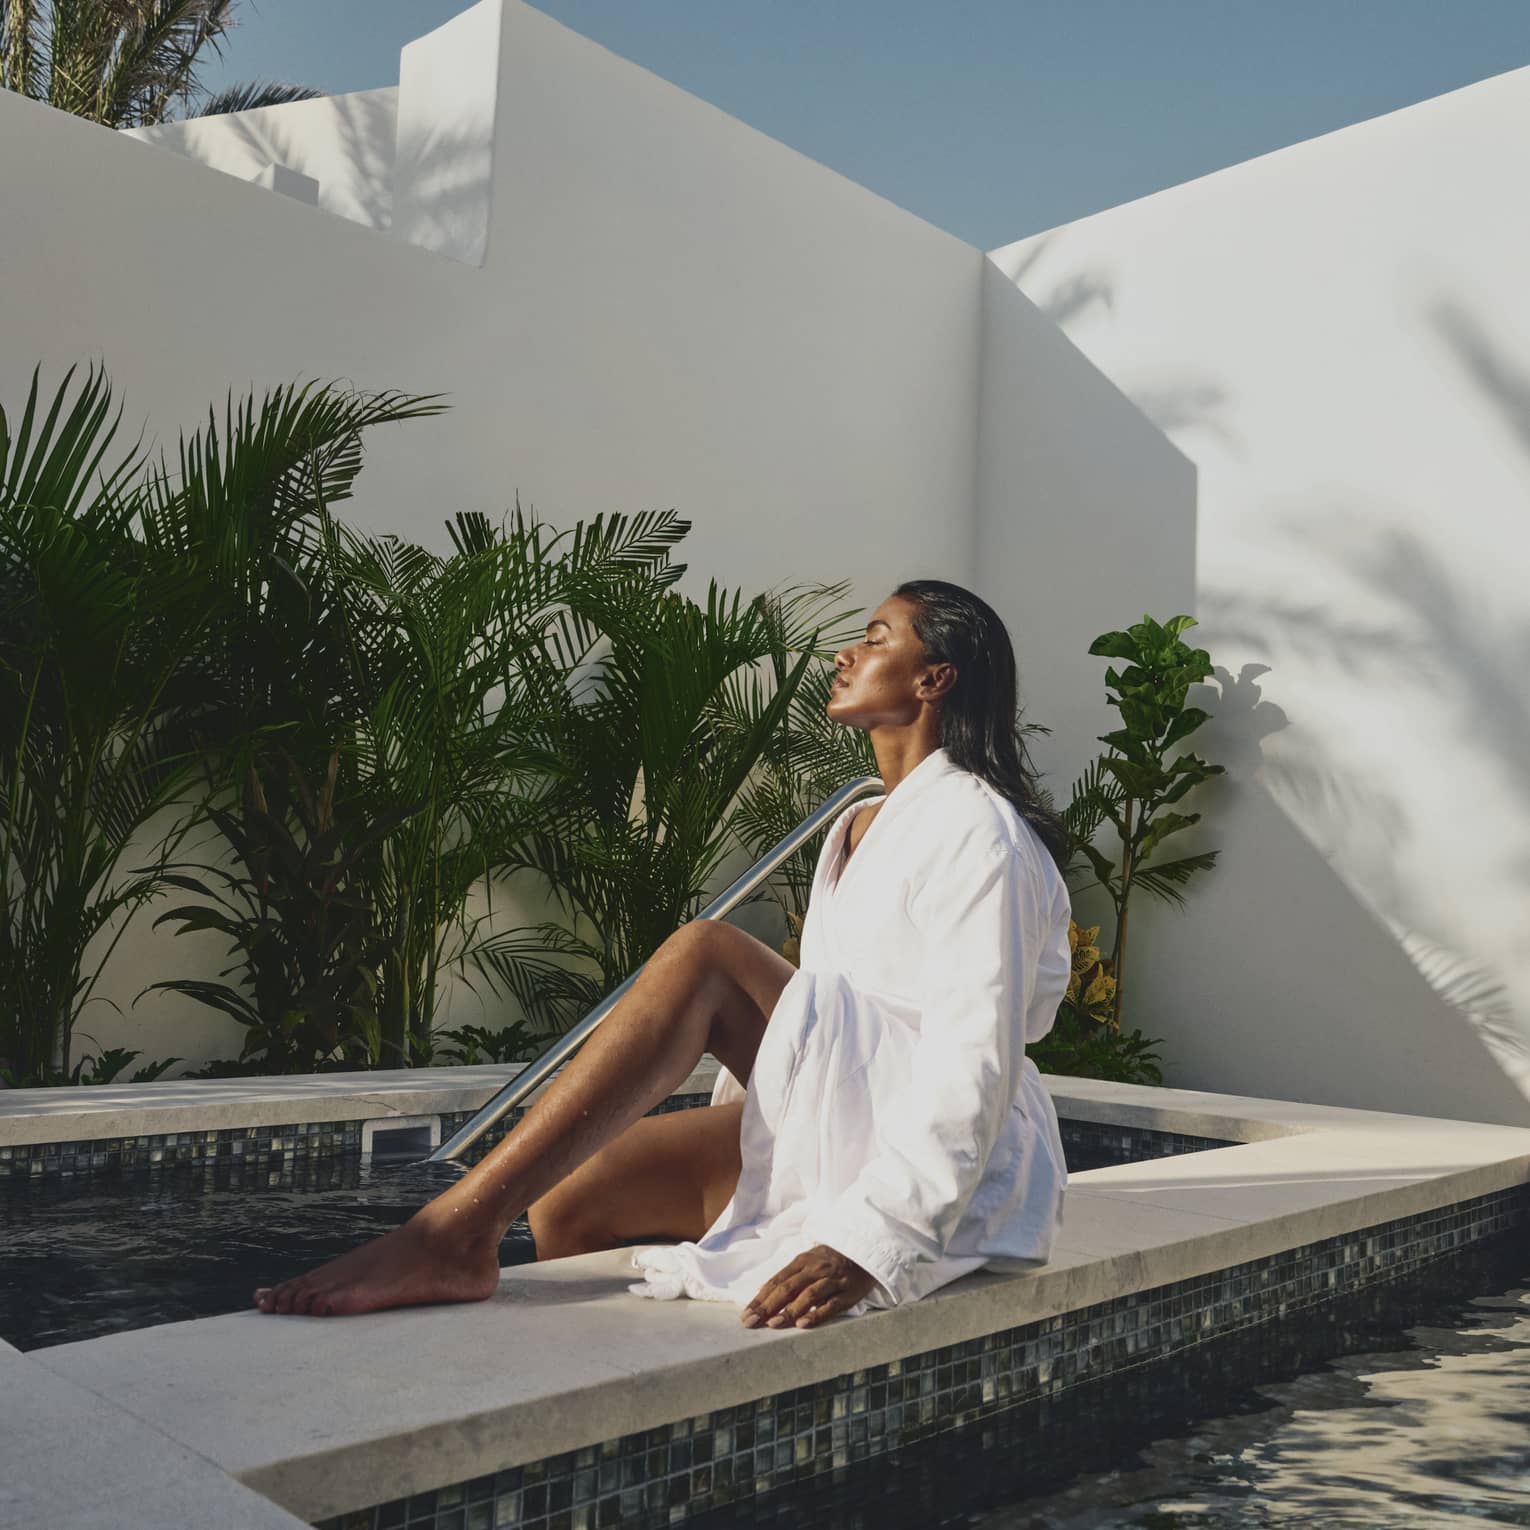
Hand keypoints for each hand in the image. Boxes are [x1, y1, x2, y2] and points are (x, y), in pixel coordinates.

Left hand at [743, 1244, 874, 1329]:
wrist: (865, 1251)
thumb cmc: (830, 1260)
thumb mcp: (808, 1261)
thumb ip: (788, 1276)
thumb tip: (762, 1290)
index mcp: (802, 1261)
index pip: (777, 1281)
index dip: (760, 1298)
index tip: (745, 1314)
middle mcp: (815, 1270)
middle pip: (788, 1288)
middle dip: (767, 1306)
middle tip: (750, 1322)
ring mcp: (832, 1281)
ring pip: (807, 1295)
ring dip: (789, 1310)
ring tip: (773, 1324)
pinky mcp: (847, 1293)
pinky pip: (830, 1305)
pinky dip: (815, 1314)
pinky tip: (802, 1324)